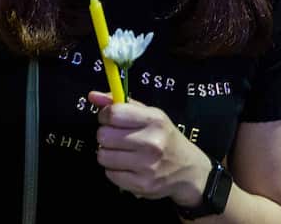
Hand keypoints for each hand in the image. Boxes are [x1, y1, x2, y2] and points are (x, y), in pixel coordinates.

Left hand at [88, 91, 212, 205]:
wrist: (188, 170)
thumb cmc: (164, 137)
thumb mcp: (149, 114)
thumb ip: (120, 103)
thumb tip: (92, 96)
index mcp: (154, 120)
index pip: (113, 114)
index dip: (105, 115)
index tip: (109, 119)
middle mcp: (151, 142)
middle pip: (104, 136)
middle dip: (106, 135)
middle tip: (117, 138)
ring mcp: (146, 166)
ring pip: (103, 156)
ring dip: (108, 153)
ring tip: (121, 152)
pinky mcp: (141, 185)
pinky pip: (109, 174)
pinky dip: (114, 170)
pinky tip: (126, 166)